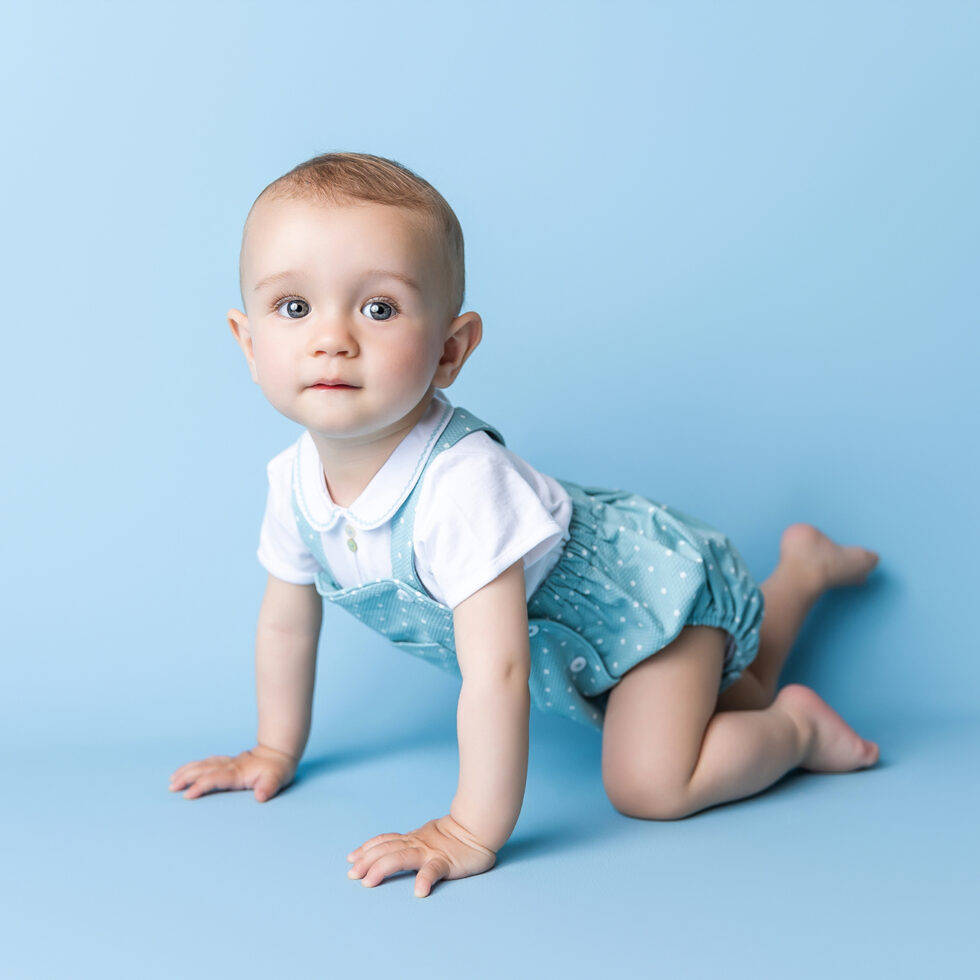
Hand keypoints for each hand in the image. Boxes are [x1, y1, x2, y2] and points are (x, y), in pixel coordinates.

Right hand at [168, 744, 296, 801]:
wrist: (279, 753)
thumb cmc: (277, 770)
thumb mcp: (277, 780)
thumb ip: (268, 788)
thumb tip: (260, 797)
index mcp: (238, 773)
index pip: (215, 779)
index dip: (201, 786)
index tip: (187, 795)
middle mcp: (230, 766)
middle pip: (204, 770)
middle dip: (187, 777)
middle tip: (171, 787)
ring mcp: (228, 763)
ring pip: (204, 764)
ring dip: (188, 770)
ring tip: (173, 779)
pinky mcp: (228, 762)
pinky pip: (208, 762)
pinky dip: (196, 765)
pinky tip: (188, 769)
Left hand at [346, 814, 496, 897]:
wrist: (478, 826)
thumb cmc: (453, 835)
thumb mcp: (426, 837)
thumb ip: (409, 844)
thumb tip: (389, 851)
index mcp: (412, 839)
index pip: (384, 841)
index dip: (366, 849)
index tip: (350, 859)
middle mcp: (417, 844)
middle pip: (386, 850)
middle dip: (366, 862)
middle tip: (352, 875)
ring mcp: (430, 852)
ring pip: (402, 858)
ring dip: (383, 868)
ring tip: (369, 882)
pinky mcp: (446, 861)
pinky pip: (433, 870)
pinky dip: (425, 879)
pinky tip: (418, 891)